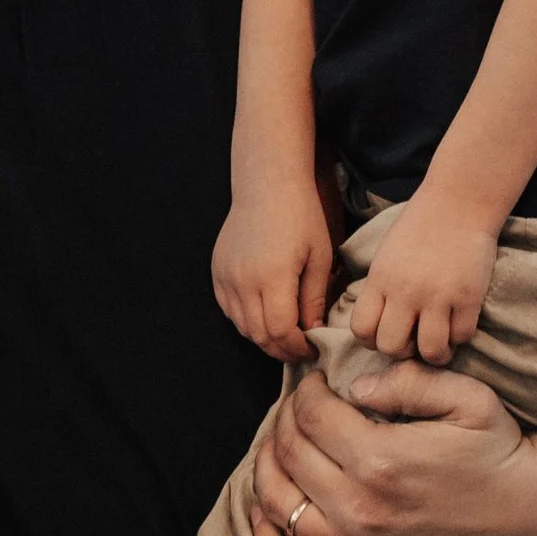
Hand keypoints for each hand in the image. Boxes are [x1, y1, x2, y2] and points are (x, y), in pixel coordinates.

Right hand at [212, 180, 336, 363]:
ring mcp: (226, 277)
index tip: (312, 347)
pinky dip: (246, 321)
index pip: (280, 331)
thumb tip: (313, 331)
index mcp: (273, 277)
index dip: (296, 347)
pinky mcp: (217, 272)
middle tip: (300, 349)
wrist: (267, 186)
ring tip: (284, 335)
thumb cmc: (301, 217)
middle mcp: (243, 281)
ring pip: (242, 327)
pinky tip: (264, 315)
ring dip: (264, 338)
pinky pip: (229, 310)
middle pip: (259, 335)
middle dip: (281, 349)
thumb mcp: (319, 257)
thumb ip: (314, 298)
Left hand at [250, 360, 536, 535]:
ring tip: (281, 446)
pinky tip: (266, 511)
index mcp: (381, 461)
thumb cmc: (497, 450)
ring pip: (278, 504)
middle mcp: (360, 512)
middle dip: (286, 420)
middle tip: (298, 409)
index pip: (310, 415)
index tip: (315, 383)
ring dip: (268, 467)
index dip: (305, 391)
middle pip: (289, 454)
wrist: (526, 516)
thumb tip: (351, 388)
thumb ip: (407, 382)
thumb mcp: (468, 398)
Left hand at [343, 193, 499, 365]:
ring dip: (434, 354)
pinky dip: (460, 338)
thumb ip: (379, 289)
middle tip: (413, 342)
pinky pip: (462, 336)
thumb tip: (373, 325)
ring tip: (439, 345)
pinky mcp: (468, 297)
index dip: (370, 341)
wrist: (458, 204)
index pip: (361, 330)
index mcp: (379, 280)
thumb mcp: (386, 255)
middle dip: (401, 351)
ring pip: (429, 351)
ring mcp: (438, 296)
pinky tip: (458, 326)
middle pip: (391, 347)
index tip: (384, 335)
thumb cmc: (420, 227)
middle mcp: (404, 291)